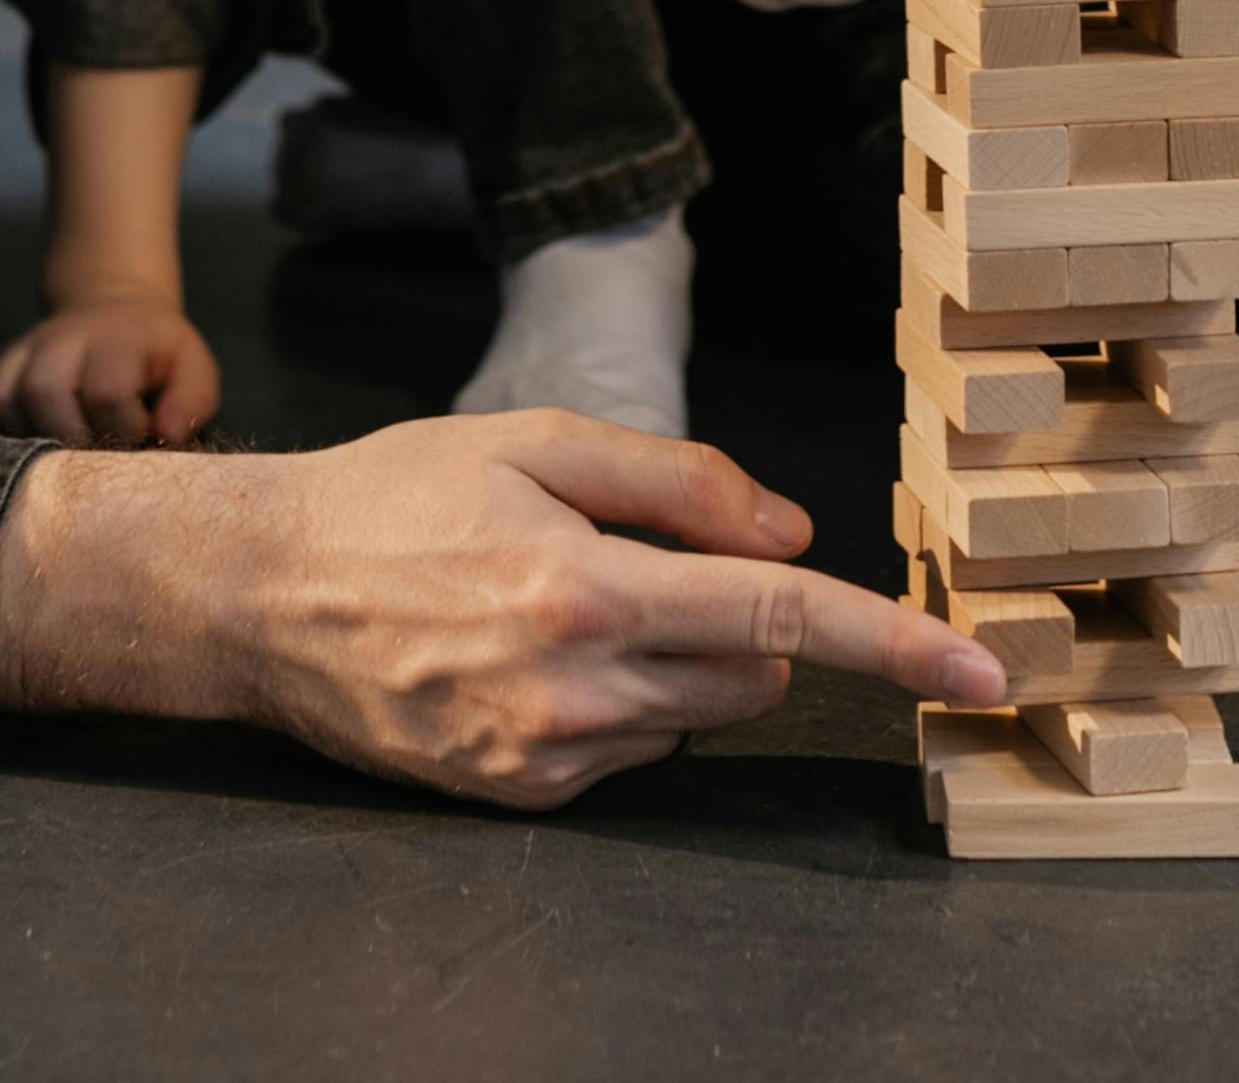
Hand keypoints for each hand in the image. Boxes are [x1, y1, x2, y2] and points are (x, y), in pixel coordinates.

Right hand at [0, 296, 223, 445]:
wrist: (111, 318)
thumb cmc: (157, 359)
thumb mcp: (193, 370)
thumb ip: (190, 402)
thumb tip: (166, 436)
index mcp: (114, 336)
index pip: (107, 392)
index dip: (126, 430)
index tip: (142, 438)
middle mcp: (58, 338)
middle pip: (45, 393)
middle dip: (73, 441)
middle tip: (97, 459)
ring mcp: (18, 355)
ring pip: (4, 403)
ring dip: (36, 442)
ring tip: (68, 455)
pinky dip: (0, 440)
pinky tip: (36, 448)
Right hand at [0, 411, 1005, 809]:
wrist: (255, 595)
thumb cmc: (390, 496)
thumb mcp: (530, 441)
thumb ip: (675, 478)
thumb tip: (792, 527)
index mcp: (583, 588)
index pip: (782, 613)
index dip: (894, 641)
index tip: (983, 672)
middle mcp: (571, 689)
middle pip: (751, 669)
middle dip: (745, 616)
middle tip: (646, 560)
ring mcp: (541, 759)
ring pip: (694, 714)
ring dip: (677, 659)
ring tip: (561, 602)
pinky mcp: (515, 798)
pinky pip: (628, 754)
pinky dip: (617, 703)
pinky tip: (528, 655)